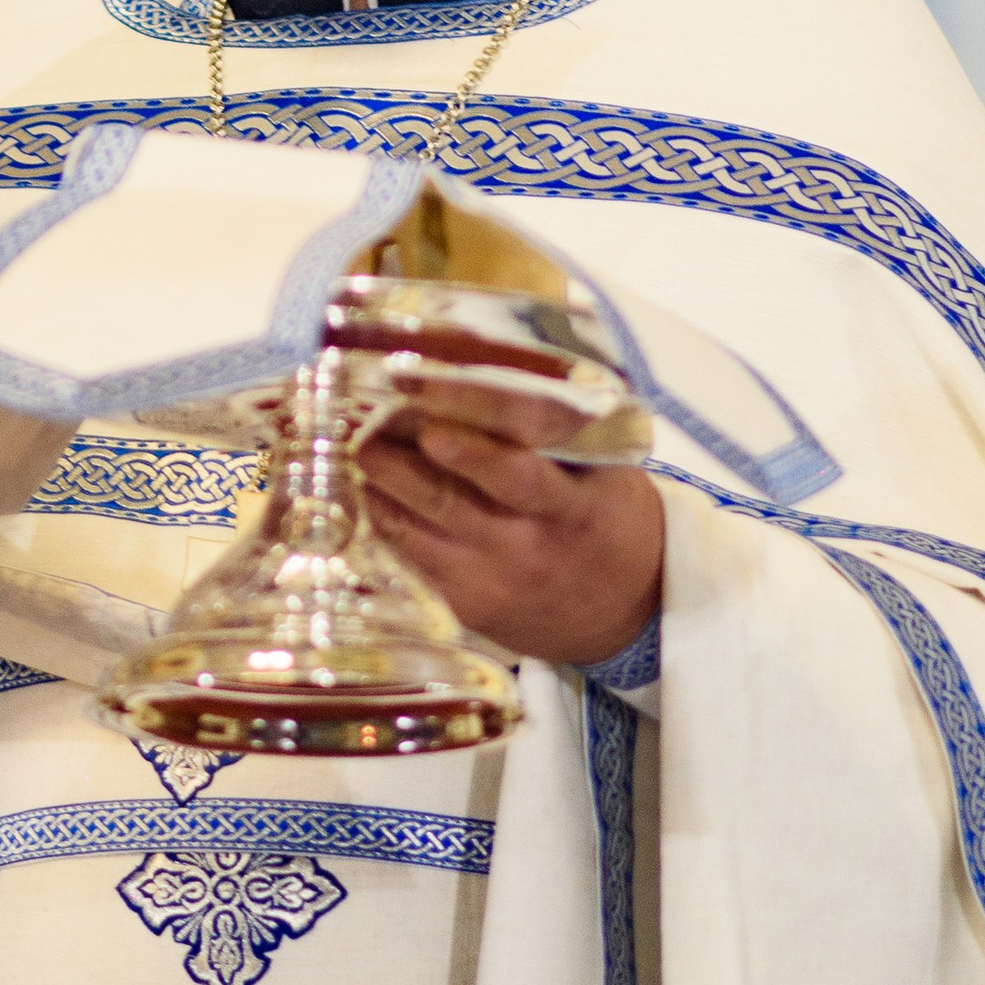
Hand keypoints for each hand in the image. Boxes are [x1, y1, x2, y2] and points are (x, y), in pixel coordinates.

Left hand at [358, 420, 662, 667]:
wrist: (630, 613)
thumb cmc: (611, 520)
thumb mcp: (608, 472)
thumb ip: (559, 434)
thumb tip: (488, 371)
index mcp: (574, 508)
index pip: (515, 469)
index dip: (467, 438)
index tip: (424, 404)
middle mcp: (530, 548)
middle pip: (447, 498)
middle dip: (396, 458)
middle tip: (362, 421)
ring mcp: (493, 582)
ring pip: (416, 529)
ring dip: (378, 485)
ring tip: (355, 446)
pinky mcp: (467, 607)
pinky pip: (412, 557)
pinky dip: (386, 519)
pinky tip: (371, 489)